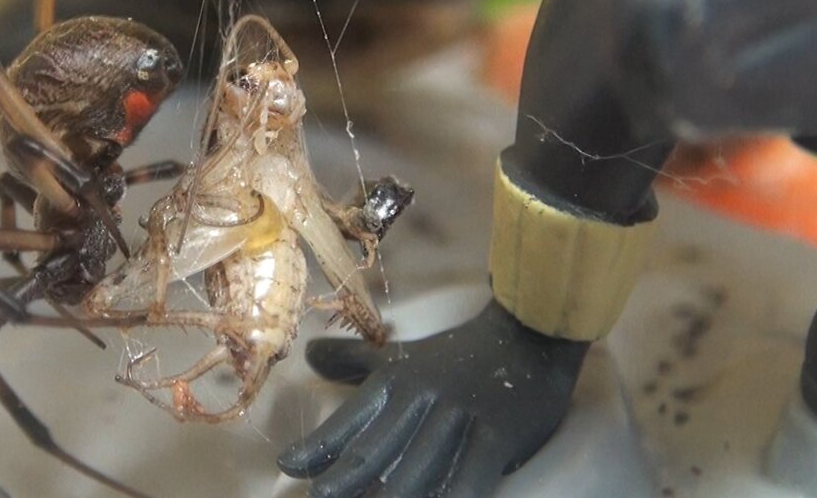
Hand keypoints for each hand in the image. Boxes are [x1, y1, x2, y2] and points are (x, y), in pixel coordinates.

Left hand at [278, 300, 589, 497]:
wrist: (528, 334)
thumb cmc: (458, 353)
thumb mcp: (401, 355)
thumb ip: (355, 359)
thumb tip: (308, 355)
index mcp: (396, 383)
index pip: (350, 420)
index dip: (318, 446)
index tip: (287, 465)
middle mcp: (421, 400)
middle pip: (375, 450)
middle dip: (343, 480)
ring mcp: (459, 418)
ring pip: (418, 471)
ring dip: (394, 497)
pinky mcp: (497, 436)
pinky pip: (471, 478)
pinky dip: (454, 497)